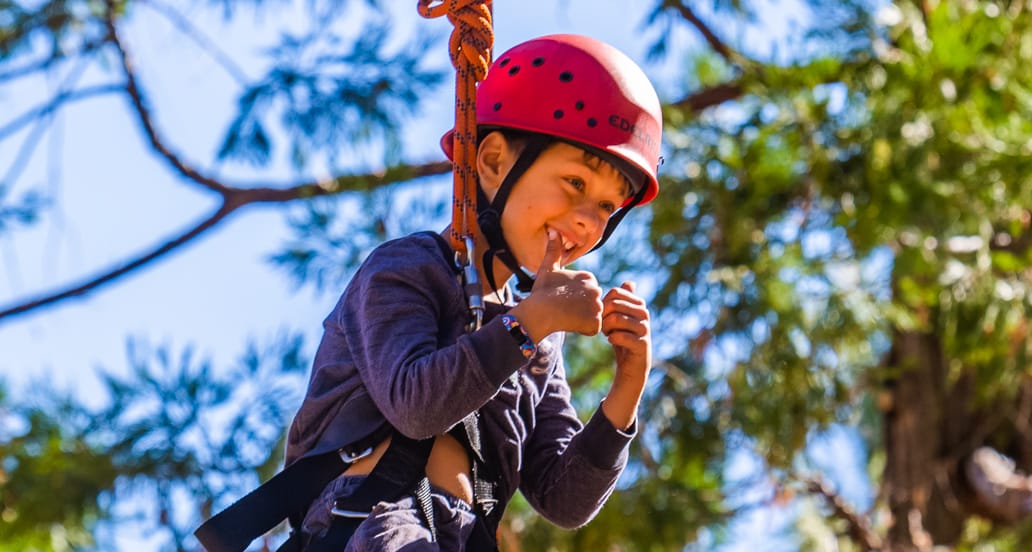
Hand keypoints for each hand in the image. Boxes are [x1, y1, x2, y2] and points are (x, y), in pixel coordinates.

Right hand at [510, 229, 602, 340]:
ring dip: (582, 318)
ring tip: (567, 316)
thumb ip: (553, 250)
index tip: (562, 298)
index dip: (574, 297)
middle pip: (591, 303)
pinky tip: (571, 324)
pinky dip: (584, 329)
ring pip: (592, 315)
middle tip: (564, 308)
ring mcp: (597, 306)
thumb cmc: (542, 291)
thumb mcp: (547, 268)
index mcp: (588, 277)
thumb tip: (553, 230)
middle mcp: (597, 289)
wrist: (539, 312)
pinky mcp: (596, 322)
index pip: (586, 291)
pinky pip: (593, 328)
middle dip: (580, 308)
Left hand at [599, 281, 651, 430]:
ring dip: (606, 327)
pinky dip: (612, 338)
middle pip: (614, 305)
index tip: (603, 314)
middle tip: (604, 327)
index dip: (604, 302)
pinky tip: (612, 341)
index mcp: (639, 304)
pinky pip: (621, 336)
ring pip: (617, 319)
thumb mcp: (619, 318)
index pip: (615, 292)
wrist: (631, 366)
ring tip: (608, 333)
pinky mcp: (642, 344)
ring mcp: (645, 329)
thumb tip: (629, 282)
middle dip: (603, 315)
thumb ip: (622, 300)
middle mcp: (644, 314)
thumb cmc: (623, 339)